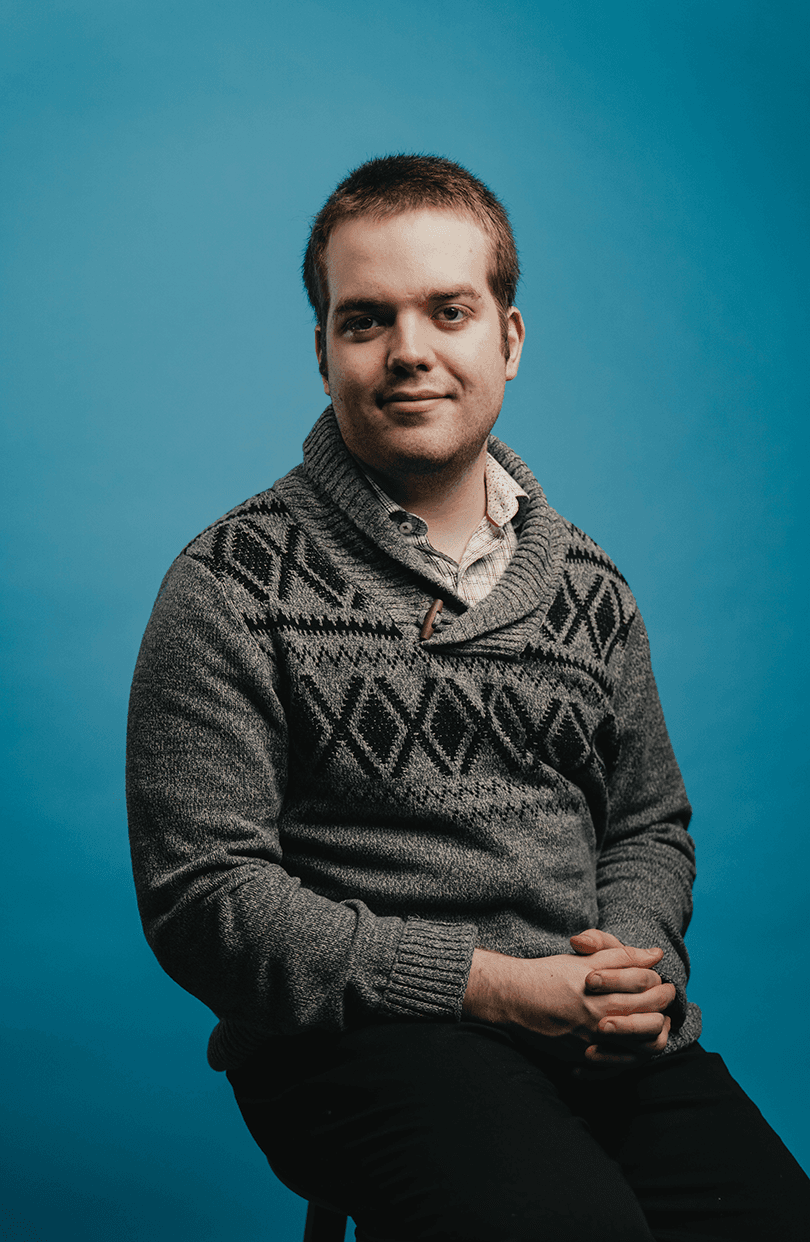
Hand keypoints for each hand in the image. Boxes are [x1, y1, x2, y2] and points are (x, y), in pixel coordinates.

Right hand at [463, 935, 673, 1067]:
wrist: (514, 998)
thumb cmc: (550, 974)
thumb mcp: (585, 959)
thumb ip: (622, 956)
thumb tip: (655, 954)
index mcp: (599, 988)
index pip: (645, 985)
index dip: (659, 982)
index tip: (663, 981)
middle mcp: (597, 1015)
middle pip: (647, 1015)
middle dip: (663, 1005)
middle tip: (666, 997)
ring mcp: (590, 1040)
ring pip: (639, 1045)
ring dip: (655, 1032)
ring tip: (657, 1021)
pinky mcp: (581, 1057)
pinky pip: (619, 1064)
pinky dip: (634, 1055)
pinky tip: (637, 1043)